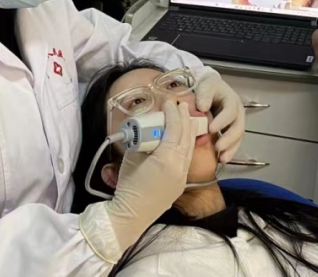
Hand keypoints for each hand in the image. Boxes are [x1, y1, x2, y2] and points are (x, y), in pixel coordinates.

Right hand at [100, 101, 195, 250]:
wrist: (131, 215)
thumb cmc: (128, 186)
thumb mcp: (132, 158)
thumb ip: (143, 141)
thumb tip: (147, 130)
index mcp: (166, 159)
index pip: (174, 130)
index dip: (173, 114)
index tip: (169, 102)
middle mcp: (179, 166)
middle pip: (186, 137)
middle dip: (184, 118)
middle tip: (181, 104)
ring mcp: (182, 176)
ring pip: (190, 148)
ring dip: (188, 130)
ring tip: (185, 117)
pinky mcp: (181, 183)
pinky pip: (187, 158)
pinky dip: (186, 144)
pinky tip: (183, 138)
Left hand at [192, 67, 245, 162]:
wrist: (209, 88)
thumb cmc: (207, 87)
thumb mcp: (206, 86)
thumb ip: (204, 95)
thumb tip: (202, 108)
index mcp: (232, 100)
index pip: (230, 112)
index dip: (222, 121)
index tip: (211, 129)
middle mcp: (238, 113)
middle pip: (238, 127)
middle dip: (229, 139)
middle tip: (218, 147)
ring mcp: (236, 122)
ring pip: (238, 137)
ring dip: (231, 149)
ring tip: (222, 159)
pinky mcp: (232, 131)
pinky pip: (234, 142)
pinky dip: (229, 151)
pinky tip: (222, 160)